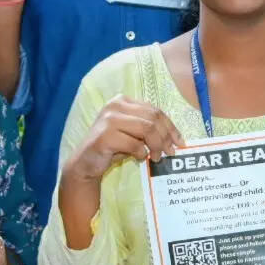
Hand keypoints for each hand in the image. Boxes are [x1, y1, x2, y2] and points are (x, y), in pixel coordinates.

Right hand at [61, 96, 183, 184]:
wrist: (85, 163)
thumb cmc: (112, 148)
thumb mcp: (132, 133)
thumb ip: (149, 128)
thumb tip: (175, 138)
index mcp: (123, 101)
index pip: (155, 110)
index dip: (170, 127)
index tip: (180, 142)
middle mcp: (115, 105)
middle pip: (153, 118)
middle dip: (166, 137)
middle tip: (170, 152)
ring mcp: (109, 119)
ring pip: (147, 129)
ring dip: (156, 146)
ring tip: (156, 157)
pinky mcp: (105, 136)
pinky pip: (134, 144)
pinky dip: (141, 153)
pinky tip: (138, 157)